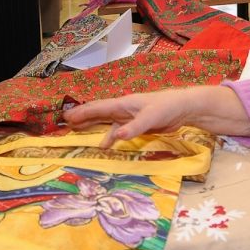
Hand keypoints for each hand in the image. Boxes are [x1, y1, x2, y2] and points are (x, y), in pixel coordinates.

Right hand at [65, 90, 194, 147]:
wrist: (184, 108)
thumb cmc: (167, 108)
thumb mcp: (151, 118)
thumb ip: (134, 128)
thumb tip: (116, 137)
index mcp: (124, 104)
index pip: (99, 108)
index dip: (83, 112)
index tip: (67, 116)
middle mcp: (124, 108)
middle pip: (99, 112)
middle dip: (83, 115)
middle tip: (65, 120)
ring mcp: (130, 116)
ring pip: (106, 120)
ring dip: (92, 124)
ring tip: (77, 128)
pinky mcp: (137, 124)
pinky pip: (117, 129)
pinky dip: (109, 136)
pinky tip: (104, 145)